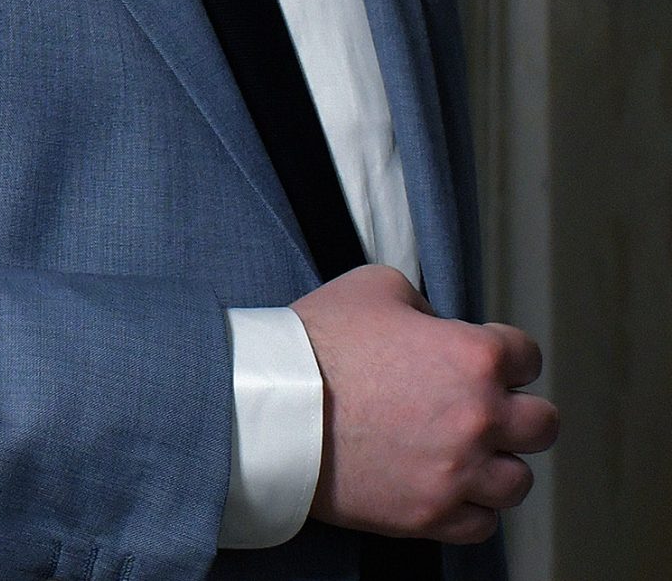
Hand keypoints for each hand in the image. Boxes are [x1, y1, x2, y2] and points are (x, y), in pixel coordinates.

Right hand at [293, 264, 559, 542]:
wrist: (268, 406)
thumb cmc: (314, 344)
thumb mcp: (371, 287)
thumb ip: (421, 302)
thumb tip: (434, 325)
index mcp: (473, 356)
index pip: (527, 356)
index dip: (505, 355)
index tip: (485, 362)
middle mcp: (479, 417)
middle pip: (543, 425)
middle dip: (517, 414)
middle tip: (481, 411)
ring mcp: (458, 471)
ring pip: (518, 481)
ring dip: (495, 466)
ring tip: (462, 456)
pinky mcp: (430, 513)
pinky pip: (482, 524)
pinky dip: (468, 508)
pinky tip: (443, 487)